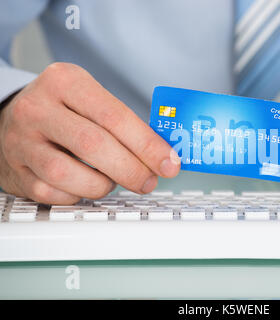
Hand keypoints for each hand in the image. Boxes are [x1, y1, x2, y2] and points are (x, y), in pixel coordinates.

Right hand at [0, 63, 179, 203]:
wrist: (12, 118)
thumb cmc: (64, 110)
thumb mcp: (90, 99)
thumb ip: (124, 123)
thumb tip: (163, 156)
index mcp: (65, 81)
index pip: (114, 116)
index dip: (147, 144)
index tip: (169, 163)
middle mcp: (38, 108)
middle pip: (93, 144)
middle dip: (131, 169)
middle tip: (149, 181)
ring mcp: (21, 141)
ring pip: (67, 174)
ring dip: (101, 185)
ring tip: (112, 181)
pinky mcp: (15, 170)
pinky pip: (52, 193)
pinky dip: (77, 195)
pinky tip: (84, 186)